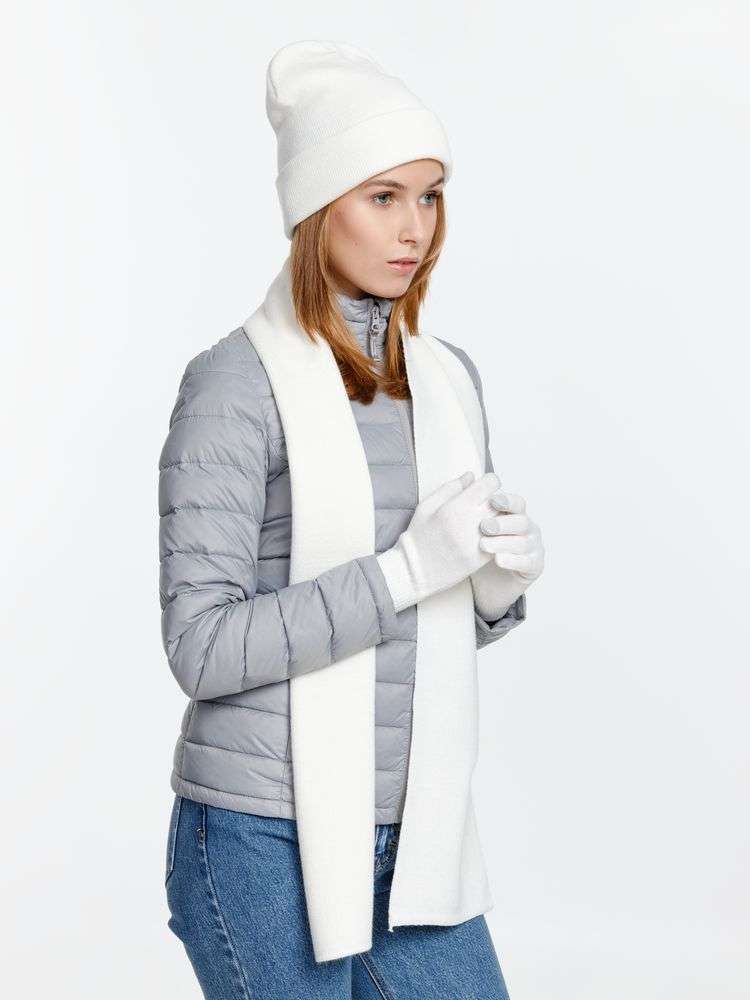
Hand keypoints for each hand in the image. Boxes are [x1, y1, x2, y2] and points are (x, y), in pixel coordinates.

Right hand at [377, 471, 501, 612]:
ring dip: (499, 517)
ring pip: (503, 521)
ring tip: (488, 519)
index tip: (484, 487)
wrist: (414, 571)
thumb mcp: (426, 506)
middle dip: (496, 499)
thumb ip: (450, 488)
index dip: (489, 482)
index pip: (490, 485)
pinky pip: (500, 540)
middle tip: (487, 503)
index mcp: (455, 508)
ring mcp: (477, 542)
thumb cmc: (418, 537)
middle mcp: (469, 524)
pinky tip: (487, 534)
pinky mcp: (482, 558)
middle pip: (500, 501)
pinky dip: (497, 535)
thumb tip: (471, 475)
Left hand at [470, 484, 543, 619]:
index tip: (492, 500)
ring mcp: (534, 547)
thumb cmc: (480, 552)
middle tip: (483, 527)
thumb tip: (467, 476)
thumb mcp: (472, 528)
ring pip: (523, 542)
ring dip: (503, 542)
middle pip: (521, 520)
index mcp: (514, 515)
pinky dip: (513, 560)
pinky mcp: (535, 566)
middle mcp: (527, 528)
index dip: (506, 500)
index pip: (515, 503)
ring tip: (484, 545)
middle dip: (502, 522)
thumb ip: (472, 503)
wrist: (488, 584)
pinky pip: (527, 562)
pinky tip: (498, 560)